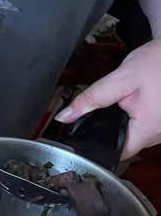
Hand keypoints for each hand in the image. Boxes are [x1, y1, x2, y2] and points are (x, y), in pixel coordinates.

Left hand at [55, 38, 160, 158]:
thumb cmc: (159, 61)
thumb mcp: (122, 78)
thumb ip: (92, 98)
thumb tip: (64, 117)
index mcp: (148, 130)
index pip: (115, 154)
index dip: (96, 148)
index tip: (84, 138)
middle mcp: (158, 136)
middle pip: (123, 145)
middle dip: (108, 132)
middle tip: (102, 113)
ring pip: (133, 137)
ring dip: (122, 125)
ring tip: (119, 107)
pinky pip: (142, 129)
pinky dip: (132, 120)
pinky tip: (130, 107)